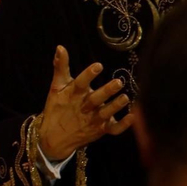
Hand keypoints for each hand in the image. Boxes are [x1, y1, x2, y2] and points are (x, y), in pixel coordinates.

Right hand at [38, 46, 130, 160]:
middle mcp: (84, 107)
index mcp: (73, 95)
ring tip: (125, 97)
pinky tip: (132, 116)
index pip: (80, 83)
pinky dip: (123, 125)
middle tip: (118, 82)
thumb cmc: (57, 108)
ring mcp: (93, 120)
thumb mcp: (56, 87)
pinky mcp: (101, 130)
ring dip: (115, 106)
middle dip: (106, 91)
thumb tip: (60, 47)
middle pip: (95, 99)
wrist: (54, 138)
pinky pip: (113, 129)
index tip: (99, 66)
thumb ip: (60, 67)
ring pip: (106, 113)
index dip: (88, 75)